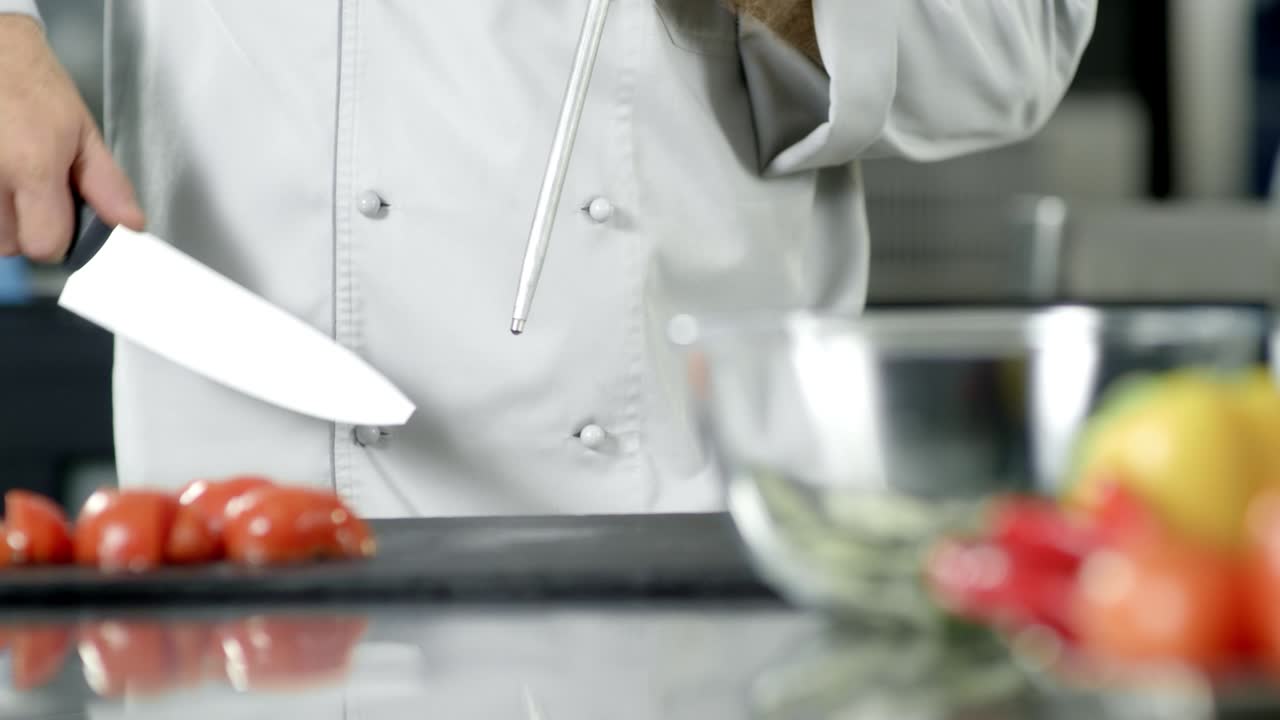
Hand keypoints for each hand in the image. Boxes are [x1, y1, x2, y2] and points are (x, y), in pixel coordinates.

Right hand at [0, 14, 143, 262]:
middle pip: (8, 246)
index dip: (56, 239)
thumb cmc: (34, 87)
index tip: (60, 221)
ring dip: (0, 219)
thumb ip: (107, 185)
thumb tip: (130, 224)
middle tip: (31, 193)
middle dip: (25, 229)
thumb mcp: (82, 132)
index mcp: (32, 167)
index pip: (44, 244)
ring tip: (10, 180)